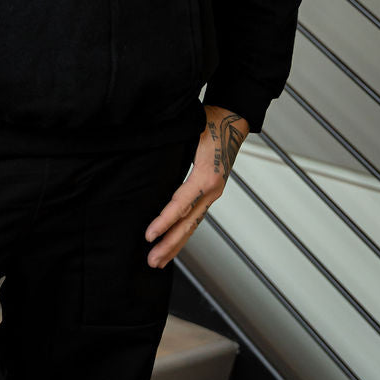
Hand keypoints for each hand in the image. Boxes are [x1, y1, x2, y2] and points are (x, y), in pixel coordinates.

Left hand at [143, 105, 248, 267]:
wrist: (233, 118)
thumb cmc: (210, 121)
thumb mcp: (190, 131)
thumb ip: (172, 146)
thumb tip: (146, 150)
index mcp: (206, 176)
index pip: (180, 204)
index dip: (164, 221)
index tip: (149, 235)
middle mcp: (212, 190)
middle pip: (188, 223)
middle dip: (169, 244)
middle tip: (151, 261)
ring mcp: (213, 193)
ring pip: (193, 225)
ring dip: (176, 244)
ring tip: (159, 261)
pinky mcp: (211, 193)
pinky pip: (196, 217)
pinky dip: (184, 232)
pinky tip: (174, 242)